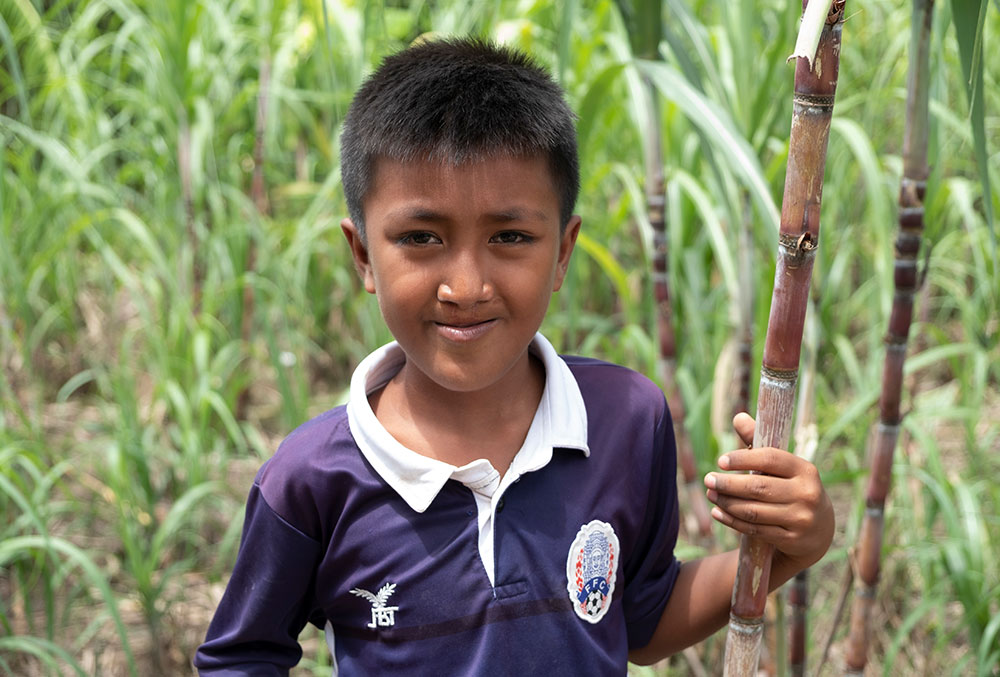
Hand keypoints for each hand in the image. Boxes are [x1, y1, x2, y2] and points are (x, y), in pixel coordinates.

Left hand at [704, 412, 833, 570]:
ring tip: (710, 495)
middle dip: (728, 483)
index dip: (743, 458)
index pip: (770, 459)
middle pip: (758, 487)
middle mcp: (806, 494)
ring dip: (727, 503)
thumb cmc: (793, 487)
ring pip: (754, 510)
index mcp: (805, 470)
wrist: (820, 529)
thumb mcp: (784, 466)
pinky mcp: (791, 539)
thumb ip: (759, 442)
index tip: (720, 461)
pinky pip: (755, 529)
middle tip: (708, 479)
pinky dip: (732, 521)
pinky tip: (717, 513)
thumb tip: (738, 417)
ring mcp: (801, 519)